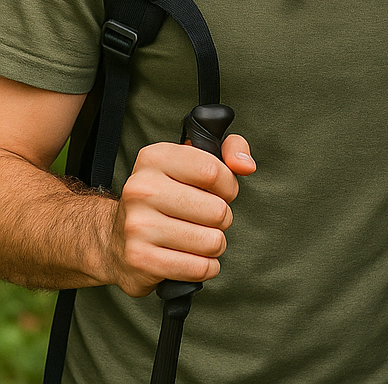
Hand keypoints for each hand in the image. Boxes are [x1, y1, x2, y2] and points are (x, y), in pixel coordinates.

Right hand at [105, 133, 255, 296]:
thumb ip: (231, 149)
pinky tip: (193, 258)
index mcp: (155, 158)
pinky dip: (205, 267)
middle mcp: (141, 189)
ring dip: (214, 244)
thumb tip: (245, 165)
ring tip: (199, 238)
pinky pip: (198, 268)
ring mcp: (138, 226)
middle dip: (222, 218)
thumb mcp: (195, 159)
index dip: (229, 185)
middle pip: (217, 210)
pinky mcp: (140, 260)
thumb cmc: (167, 194)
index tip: (222, 191)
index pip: (213, 171)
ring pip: (212, 242)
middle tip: (207, 218)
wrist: (112, 238)